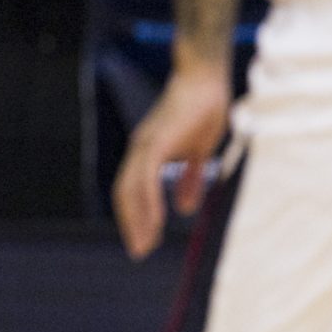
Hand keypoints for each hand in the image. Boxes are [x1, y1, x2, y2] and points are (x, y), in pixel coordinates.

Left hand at [112, 63, 233, 258]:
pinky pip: (147, 178)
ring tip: (144, 244)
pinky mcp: (157, 142)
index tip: (143, 241)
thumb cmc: (203, 111)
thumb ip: (189, 179)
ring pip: (131, 189)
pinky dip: (148, 201)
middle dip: (131, 224)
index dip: (135, 216)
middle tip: (139, 251)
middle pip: (125, 194)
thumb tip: (185, 208)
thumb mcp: (198, 153)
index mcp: (148, 154)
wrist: (206, 80)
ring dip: (137, 219)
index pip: (132, 191)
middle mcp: (140, 150)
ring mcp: (146, 145)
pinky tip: (155, 221)